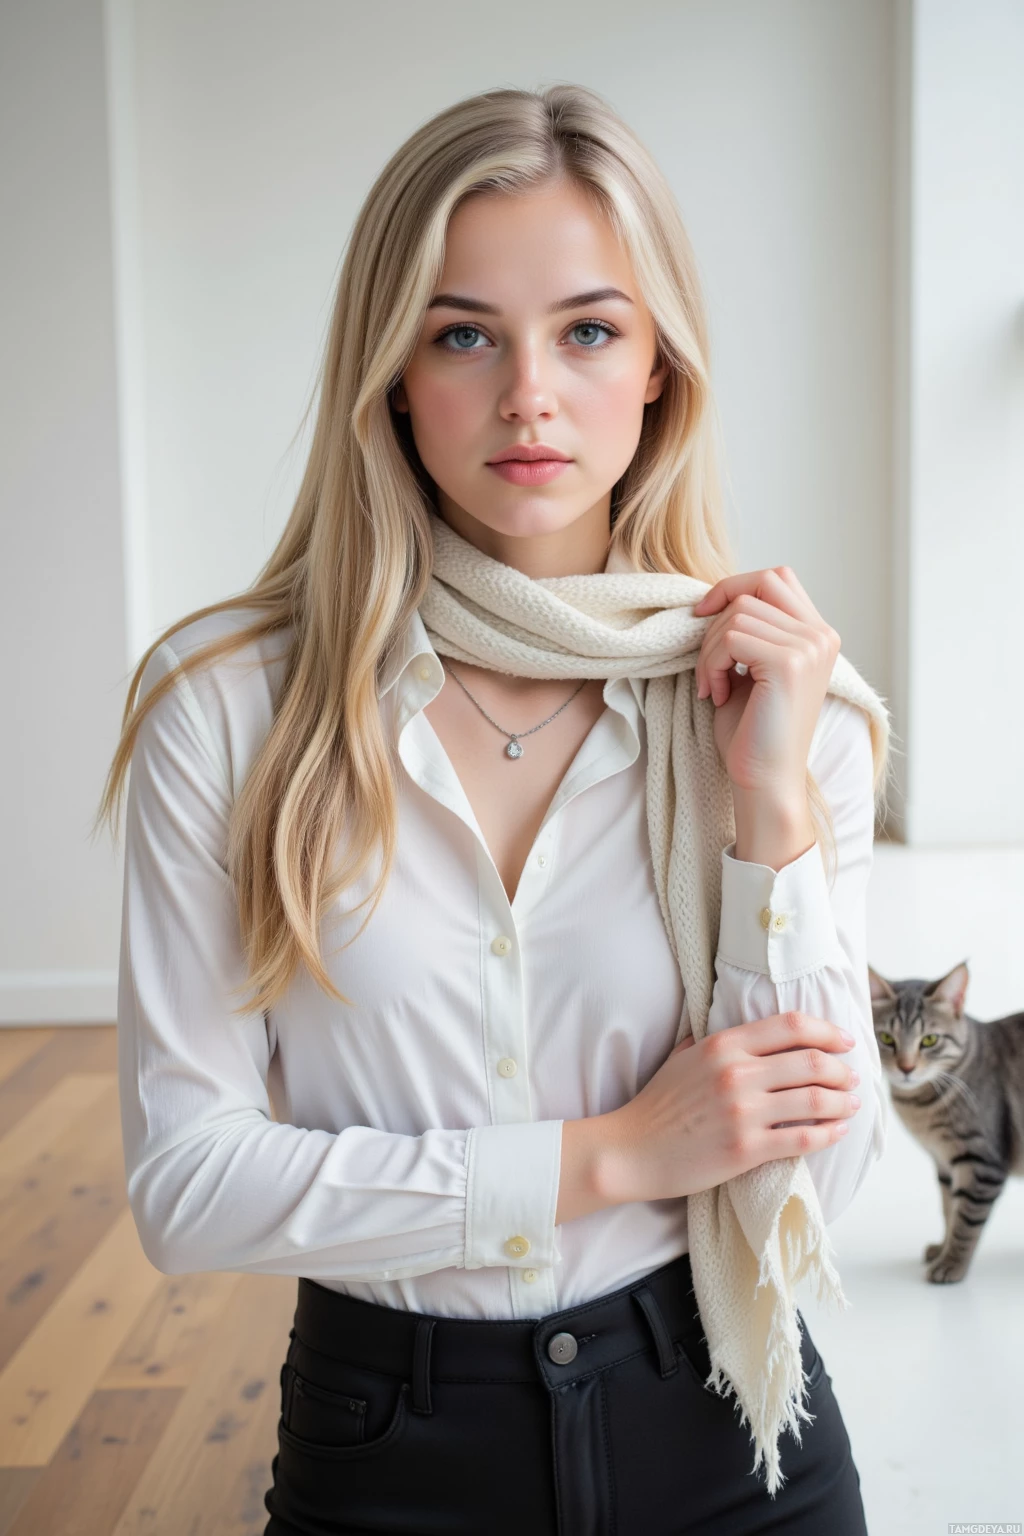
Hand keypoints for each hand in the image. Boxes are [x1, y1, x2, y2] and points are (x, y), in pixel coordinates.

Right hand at [597, 1012, 860, 1206]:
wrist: (632, 1150)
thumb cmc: (658, 1105)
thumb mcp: (682, 1057)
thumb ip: (713, 1040)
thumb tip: (742, 1029)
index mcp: (724, 1045)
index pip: (791, 1026)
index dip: (827, 1031)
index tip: (845, 1042)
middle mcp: (737, 1073)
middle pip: (811, 1061)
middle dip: (842, 1070)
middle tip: (852, 1077)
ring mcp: (743, 1112)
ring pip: (815, 1099)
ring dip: (843, 1102)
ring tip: (852, 1104)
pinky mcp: (746, 1148)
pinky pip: (803, 1138)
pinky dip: (829, 1133)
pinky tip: (838, 1131)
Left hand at [692, 567, 840, 797]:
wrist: (765, 780)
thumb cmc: (753, 731)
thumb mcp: (752, 668)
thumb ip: (749, 629)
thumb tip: (715, 596)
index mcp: (818, 634)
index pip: (776, 578)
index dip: (735, 587)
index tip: (704, 616)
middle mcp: (822, 636)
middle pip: (755, 587)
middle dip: (716, 620)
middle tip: (708, 663)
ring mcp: (810, 647)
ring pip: (736, 615)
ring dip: (710, 651)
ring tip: (713, 687)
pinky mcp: (789, 663)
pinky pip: (731, 638)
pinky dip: (712, 665)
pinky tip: (717, 695)